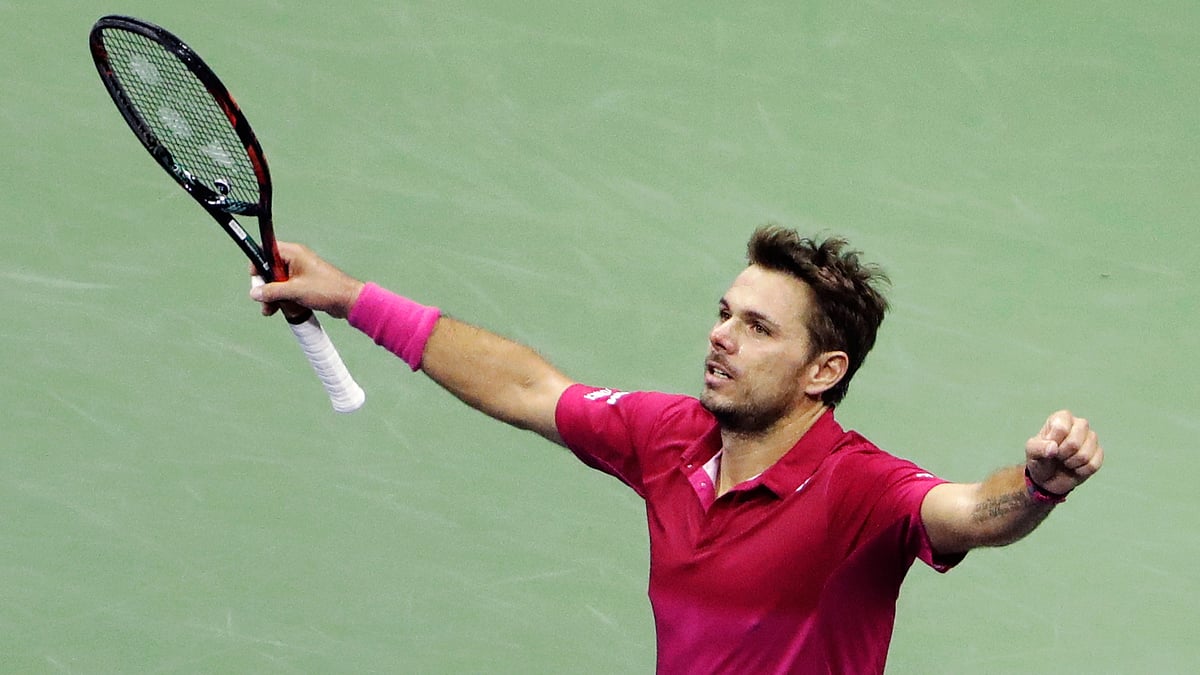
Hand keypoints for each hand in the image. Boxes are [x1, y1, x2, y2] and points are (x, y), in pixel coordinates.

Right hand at [249, 242, 364, 318]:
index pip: (267, 250)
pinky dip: (283, 299)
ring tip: (271, 310)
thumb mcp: (294, 291)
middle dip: (265, 287)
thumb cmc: (326, 289)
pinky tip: (282, 309)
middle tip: (264, 301)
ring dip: (273, 296)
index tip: (255, 277)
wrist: (347, 301)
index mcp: (293, 253)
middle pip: (270, 269)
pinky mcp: (304, 284)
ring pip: (278, 282)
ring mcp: (300, 272)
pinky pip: (287, 290)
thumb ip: (272, 291)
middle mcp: (296, 260)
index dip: (258, 263)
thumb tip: (256, 293)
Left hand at [1025, 410, 1103, 495]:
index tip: (1048, 446)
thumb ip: (1039, 448)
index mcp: (1062, 418)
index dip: (1053, 442)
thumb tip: (1053, 447)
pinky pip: (1093, 465)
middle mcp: (1079, 424)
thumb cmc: (1040, 458)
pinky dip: (1080, 471)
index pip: (1061, 428)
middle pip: (1074, 442)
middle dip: (1062, 454)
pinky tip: (1075, 467)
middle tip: (1057, 455)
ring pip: (1085, 454)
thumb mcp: (1032, 452)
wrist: (1048, 477)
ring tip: (1065, 461)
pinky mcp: (1098, 453)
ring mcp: (1091, 438)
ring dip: (1071, 463)